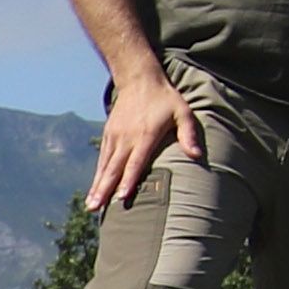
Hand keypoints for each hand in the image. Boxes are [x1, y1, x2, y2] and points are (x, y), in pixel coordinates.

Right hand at [87, 70, 198, 208]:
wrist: (139, 79)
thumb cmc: (165, 99)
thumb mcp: (182, 112)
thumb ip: (188, 134)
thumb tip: (198, 156)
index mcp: (145, 135)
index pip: (135, 162)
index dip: (128, 180)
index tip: (121, 197)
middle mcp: (127, 137)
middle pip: (114, 168)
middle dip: (104, 190)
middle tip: (95, 209)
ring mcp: (115, 136)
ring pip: (105, 166)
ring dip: (97, 186)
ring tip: (90, 206)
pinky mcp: (108, 134)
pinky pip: (102, 159)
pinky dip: (97, 175)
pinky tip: (94, 189)